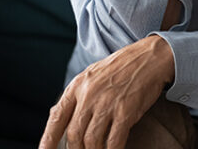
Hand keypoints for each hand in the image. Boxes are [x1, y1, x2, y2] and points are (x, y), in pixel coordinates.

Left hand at [39, 35, 174, 148]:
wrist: (150, 57)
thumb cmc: (122, 67)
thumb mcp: (92, 75)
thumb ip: (77, 96)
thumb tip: (60, 117)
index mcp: (77, 86)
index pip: (56, 119)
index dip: (47, 140)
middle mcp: (89, 95)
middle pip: (74, 135)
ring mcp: (107, 103)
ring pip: (91, 141)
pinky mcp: (126, 111)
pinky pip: (114, 141)